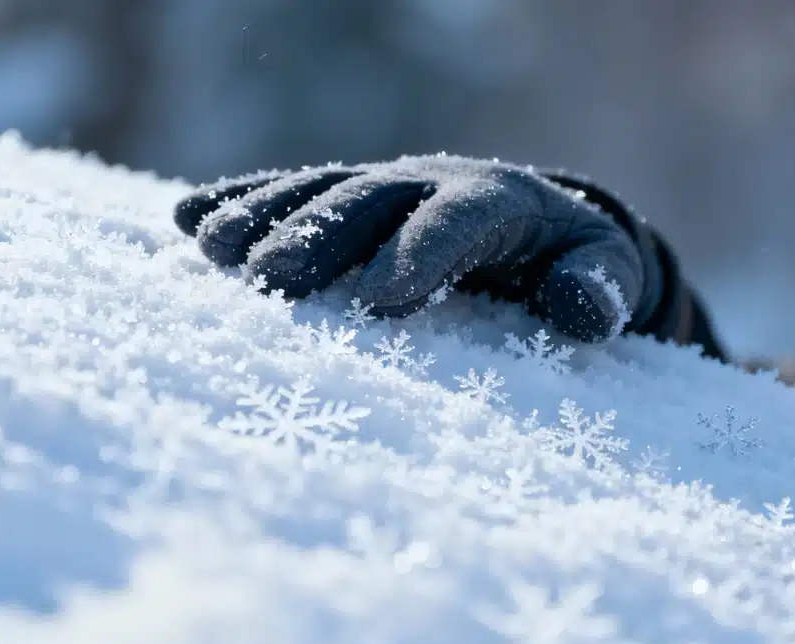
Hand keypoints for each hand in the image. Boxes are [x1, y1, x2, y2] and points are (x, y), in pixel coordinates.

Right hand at [173, 155, 667, 342]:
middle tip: (270, 279)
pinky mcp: (347, 200)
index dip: (421, 252)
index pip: (458, 218)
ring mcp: (382, 186)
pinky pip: (290, 192)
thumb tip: (584, 310)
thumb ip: (600, 287)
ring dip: (265, 218)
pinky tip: (186, 221)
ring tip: (214, 252)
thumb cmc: (574, 262)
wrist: (539, 226)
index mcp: (498, 200)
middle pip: (369, 200)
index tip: (380, 301)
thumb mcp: (607, 273)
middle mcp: (429, 182)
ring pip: (318, 191)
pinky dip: (240, 202)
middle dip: (318, 235)